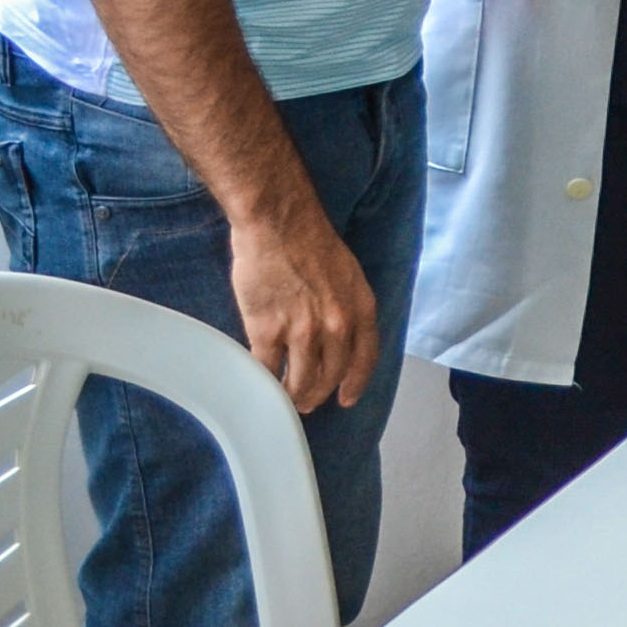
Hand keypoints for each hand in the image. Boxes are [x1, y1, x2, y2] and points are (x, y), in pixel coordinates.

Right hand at [229, 197, 383, 415]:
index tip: (347, 398)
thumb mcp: (348, 275)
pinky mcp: (268, 332)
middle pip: (331, 375)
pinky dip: (263, 382)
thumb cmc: (310, 241)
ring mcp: (303, 332)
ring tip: (284, 398)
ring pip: (301, 381)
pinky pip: (267, 371)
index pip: (366, 358)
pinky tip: (260, 384)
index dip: (356, 383)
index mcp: (361, 308)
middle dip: (319, 393)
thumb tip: (336, 335)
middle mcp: (338, 325)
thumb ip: (346, 307)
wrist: (279, 223)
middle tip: (307, 402)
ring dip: (292, 395)